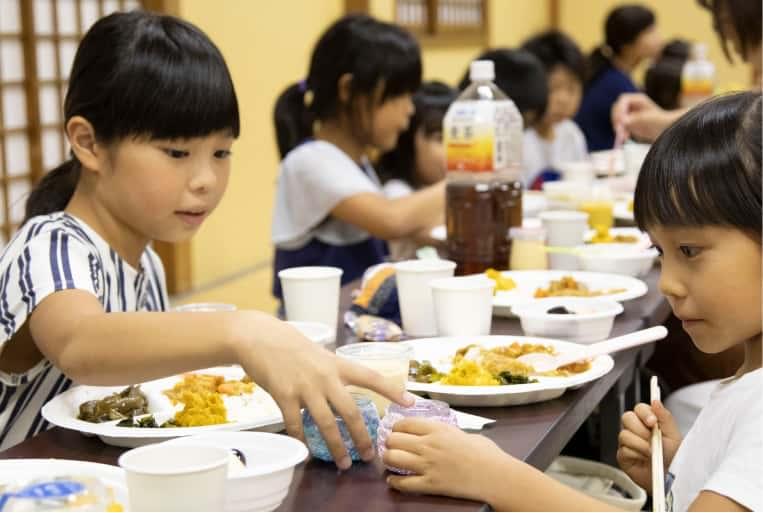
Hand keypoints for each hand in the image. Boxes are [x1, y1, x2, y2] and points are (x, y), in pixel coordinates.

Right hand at [234, 313, 413, 469]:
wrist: (260, 338)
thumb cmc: (291, 346)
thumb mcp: (320, 354)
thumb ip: (334, 373)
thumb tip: (345, 393)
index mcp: (338, 365)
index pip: (372, 377)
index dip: (392, 390)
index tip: (411, 402)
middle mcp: (326, 377)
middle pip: (351, 412)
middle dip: (362, 437)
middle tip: (369, 455)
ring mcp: (305, 387)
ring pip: (327, 424)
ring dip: (337, 447)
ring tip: (342, 463)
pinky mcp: (284, 395)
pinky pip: (296, 424)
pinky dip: (302, 440)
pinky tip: (306, 451)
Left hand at [383, 418, 507, 502]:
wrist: (496, 476)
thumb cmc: (487, 454)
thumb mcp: (466, 434)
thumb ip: (448, 433)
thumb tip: (440, 433)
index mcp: (438, 429)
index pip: (404, 423)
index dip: (395, 427)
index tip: (395, 431)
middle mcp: (428, 445)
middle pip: (393, 439)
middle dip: (389, 442)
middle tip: (392, 446)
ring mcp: (428, 465)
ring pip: (392, 458)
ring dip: (388, 459)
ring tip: (391, 460)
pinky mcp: (430, 484)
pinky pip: (403, 483)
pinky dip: (394, 481)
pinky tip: (394, 480)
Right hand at [611, 93, 674, 142]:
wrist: (665, 130)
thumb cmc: (659, 122)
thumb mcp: (646, 119)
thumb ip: (634, 119)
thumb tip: (622, 121)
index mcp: (638, 99)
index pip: (623, 100)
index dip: (620, 109)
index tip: (620, 120)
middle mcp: (632, 104)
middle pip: (617, 108)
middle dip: (617, 119)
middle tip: (618, 129)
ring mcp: (629, 113)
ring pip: (616, 118)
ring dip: (618, 127)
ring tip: (624, 136)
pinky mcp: (627, 122)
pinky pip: (619, 125)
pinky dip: (620, 131)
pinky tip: (626, 137)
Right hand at [617, 399, 682, 491]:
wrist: (670, 479)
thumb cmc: (674, 459)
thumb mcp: (674, 435)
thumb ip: (665, 417)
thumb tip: (655, 401)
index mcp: (649, 422)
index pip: (639, 408)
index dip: (644, 413)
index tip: (653, 422)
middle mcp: (636, 430)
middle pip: (627, 418)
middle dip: (641, 430)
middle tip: (653, 440)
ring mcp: (628, 442)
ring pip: (624, 434)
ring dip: (640, 444)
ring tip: (651, 453)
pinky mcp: (622, 455)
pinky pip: (623, 449)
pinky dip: (636, 455)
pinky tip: (644, 459)